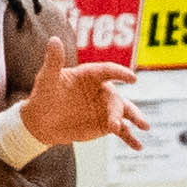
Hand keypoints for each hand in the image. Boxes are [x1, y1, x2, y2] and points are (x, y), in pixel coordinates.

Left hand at [8, 0, 134, 151]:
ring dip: (134, 119)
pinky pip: (122, 131)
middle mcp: (103, 90)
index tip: (132, 78)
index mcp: (91, 75)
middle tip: (115, 124)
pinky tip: (139, 146)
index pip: (108, 71)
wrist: (42, 121)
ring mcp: (106, 108)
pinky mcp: (106, 125)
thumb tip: (54, 39)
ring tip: (145, 127)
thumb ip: (53, 61)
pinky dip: (130, 138)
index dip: (120, 73)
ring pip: (125, 112)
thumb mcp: (47, 79)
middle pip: (115, 98)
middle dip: (117, 111)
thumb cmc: (44, 95)